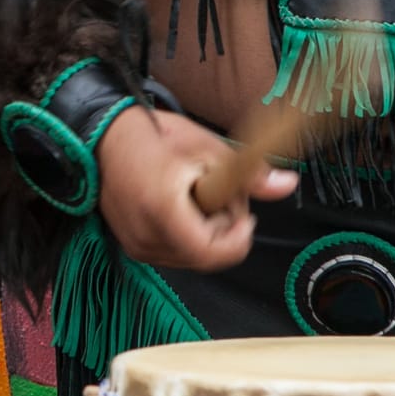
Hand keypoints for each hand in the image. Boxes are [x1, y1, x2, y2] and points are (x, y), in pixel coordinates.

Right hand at [97, 109, 298, 271]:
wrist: (107, 137)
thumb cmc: (157, 137)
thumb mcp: (209, 149)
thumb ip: (249, 175)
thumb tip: (287, 185)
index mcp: (163, 213)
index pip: (211, 254)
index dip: (237, 239)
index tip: (244, 215)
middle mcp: (145, 236)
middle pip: (204, 258)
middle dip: (222, 233)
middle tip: (220, 197)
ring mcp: (135, 244)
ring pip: (188, 258)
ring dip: (204, 236)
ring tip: (198, 201)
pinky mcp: (131, 245)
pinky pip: (171, 254)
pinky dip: (185, 237)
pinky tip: (181, 209)